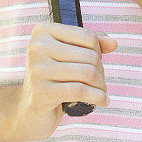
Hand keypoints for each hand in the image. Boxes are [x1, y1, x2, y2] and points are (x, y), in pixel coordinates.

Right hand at [11, 23, 117, 141]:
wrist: (29, 110)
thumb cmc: (53, 78)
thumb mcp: (70, 55)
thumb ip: (92, 44)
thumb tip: (113, 43)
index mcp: (43, 31)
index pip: (87, 36)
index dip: (98, 51)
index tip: (96, 63)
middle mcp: (37, 47)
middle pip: (89, 55)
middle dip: (100, 71)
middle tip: (99, 81)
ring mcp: (37, 70)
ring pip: (87, 73)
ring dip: (101, 85)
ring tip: (101, 91)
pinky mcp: (41, 92)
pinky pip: (80, 91)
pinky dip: (98, 97)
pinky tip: (103, 101)